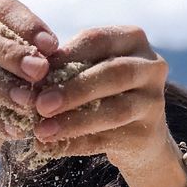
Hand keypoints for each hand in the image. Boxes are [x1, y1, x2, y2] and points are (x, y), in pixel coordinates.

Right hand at [0, 0, 58, 157]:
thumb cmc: (4, 82)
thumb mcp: (19, 63)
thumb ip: (31, 54)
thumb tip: (52, 53)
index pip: (1, 10)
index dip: (27, 26)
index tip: (52, 47)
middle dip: (12, 55)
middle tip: (40, 72)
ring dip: (1, 89)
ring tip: (28, 103)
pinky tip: (16, 129)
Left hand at [29, 26, 180, 177]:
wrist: (141, 139)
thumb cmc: (106, 97)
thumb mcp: (91, 74)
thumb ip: (69, 70)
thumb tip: (32, 78)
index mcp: (133, 40)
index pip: (96, 41)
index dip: (65, 57)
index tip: (35, 75)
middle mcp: (151, 66)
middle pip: (110, 73)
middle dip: (72, 90)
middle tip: (40, 105)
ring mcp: (154, 101)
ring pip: (113, 110)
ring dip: (74, 121)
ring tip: (43, 131)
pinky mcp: (148, 134)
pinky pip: (108, 140)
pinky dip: (77, 144)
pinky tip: (53, 147)